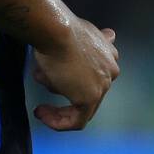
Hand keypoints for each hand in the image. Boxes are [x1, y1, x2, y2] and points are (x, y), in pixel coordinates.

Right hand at [31, 15, 118, 130]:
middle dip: (67, 96)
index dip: (75, 81)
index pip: (96, 75)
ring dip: (60, 112)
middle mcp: (111, 71)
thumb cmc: (61, 31)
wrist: (58, 31)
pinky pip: (77, 121)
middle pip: (90, 92)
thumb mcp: (76, 34)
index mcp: (109, 55)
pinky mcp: (90, 98)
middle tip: (47, 100)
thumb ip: (93, 40)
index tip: (57, 80)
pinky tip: (43, 114)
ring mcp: (103, 85)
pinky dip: (59, 122)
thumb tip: (110, 35)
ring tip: (42, 108)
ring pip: (84, 108)